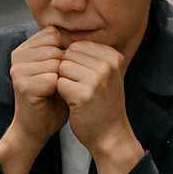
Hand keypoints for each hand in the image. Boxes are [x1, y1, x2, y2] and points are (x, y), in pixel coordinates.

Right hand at [0, 27, 69, 173]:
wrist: (39, 128)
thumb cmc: (53, 98)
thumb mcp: (60, 69)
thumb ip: (65, 50)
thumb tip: (84, 34)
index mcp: (25, 48)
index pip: (53, 34)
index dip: (66, 52)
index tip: (63, 69)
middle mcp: (18, 56)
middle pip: (55, 48)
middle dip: (64, 67)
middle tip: (58, 83)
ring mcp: (18, 70)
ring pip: (55, 62)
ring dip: (62, 78)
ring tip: (55, 90)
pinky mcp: (22, 86)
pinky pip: (52, 79)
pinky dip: (59, 90)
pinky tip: (52, 97)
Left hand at [57, 40, 142, 173]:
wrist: (111, 136)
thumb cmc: (102, 105)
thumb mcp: (103, 75)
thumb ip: (88, 57)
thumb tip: (59, 37)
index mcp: (113, 56)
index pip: (77, 45)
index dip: (72, 62)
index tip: (83, 80)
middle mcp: (108, 64)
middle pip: (68, 54)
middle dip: (66, 72)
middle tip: (79, 89)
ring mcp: (98, 78)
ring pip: (61, 67)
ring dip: (63, 82)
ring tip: (77, 96)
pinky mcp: (85, 94)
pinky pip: (59, 83)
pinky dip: (61, 94)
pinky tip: (74, 104)